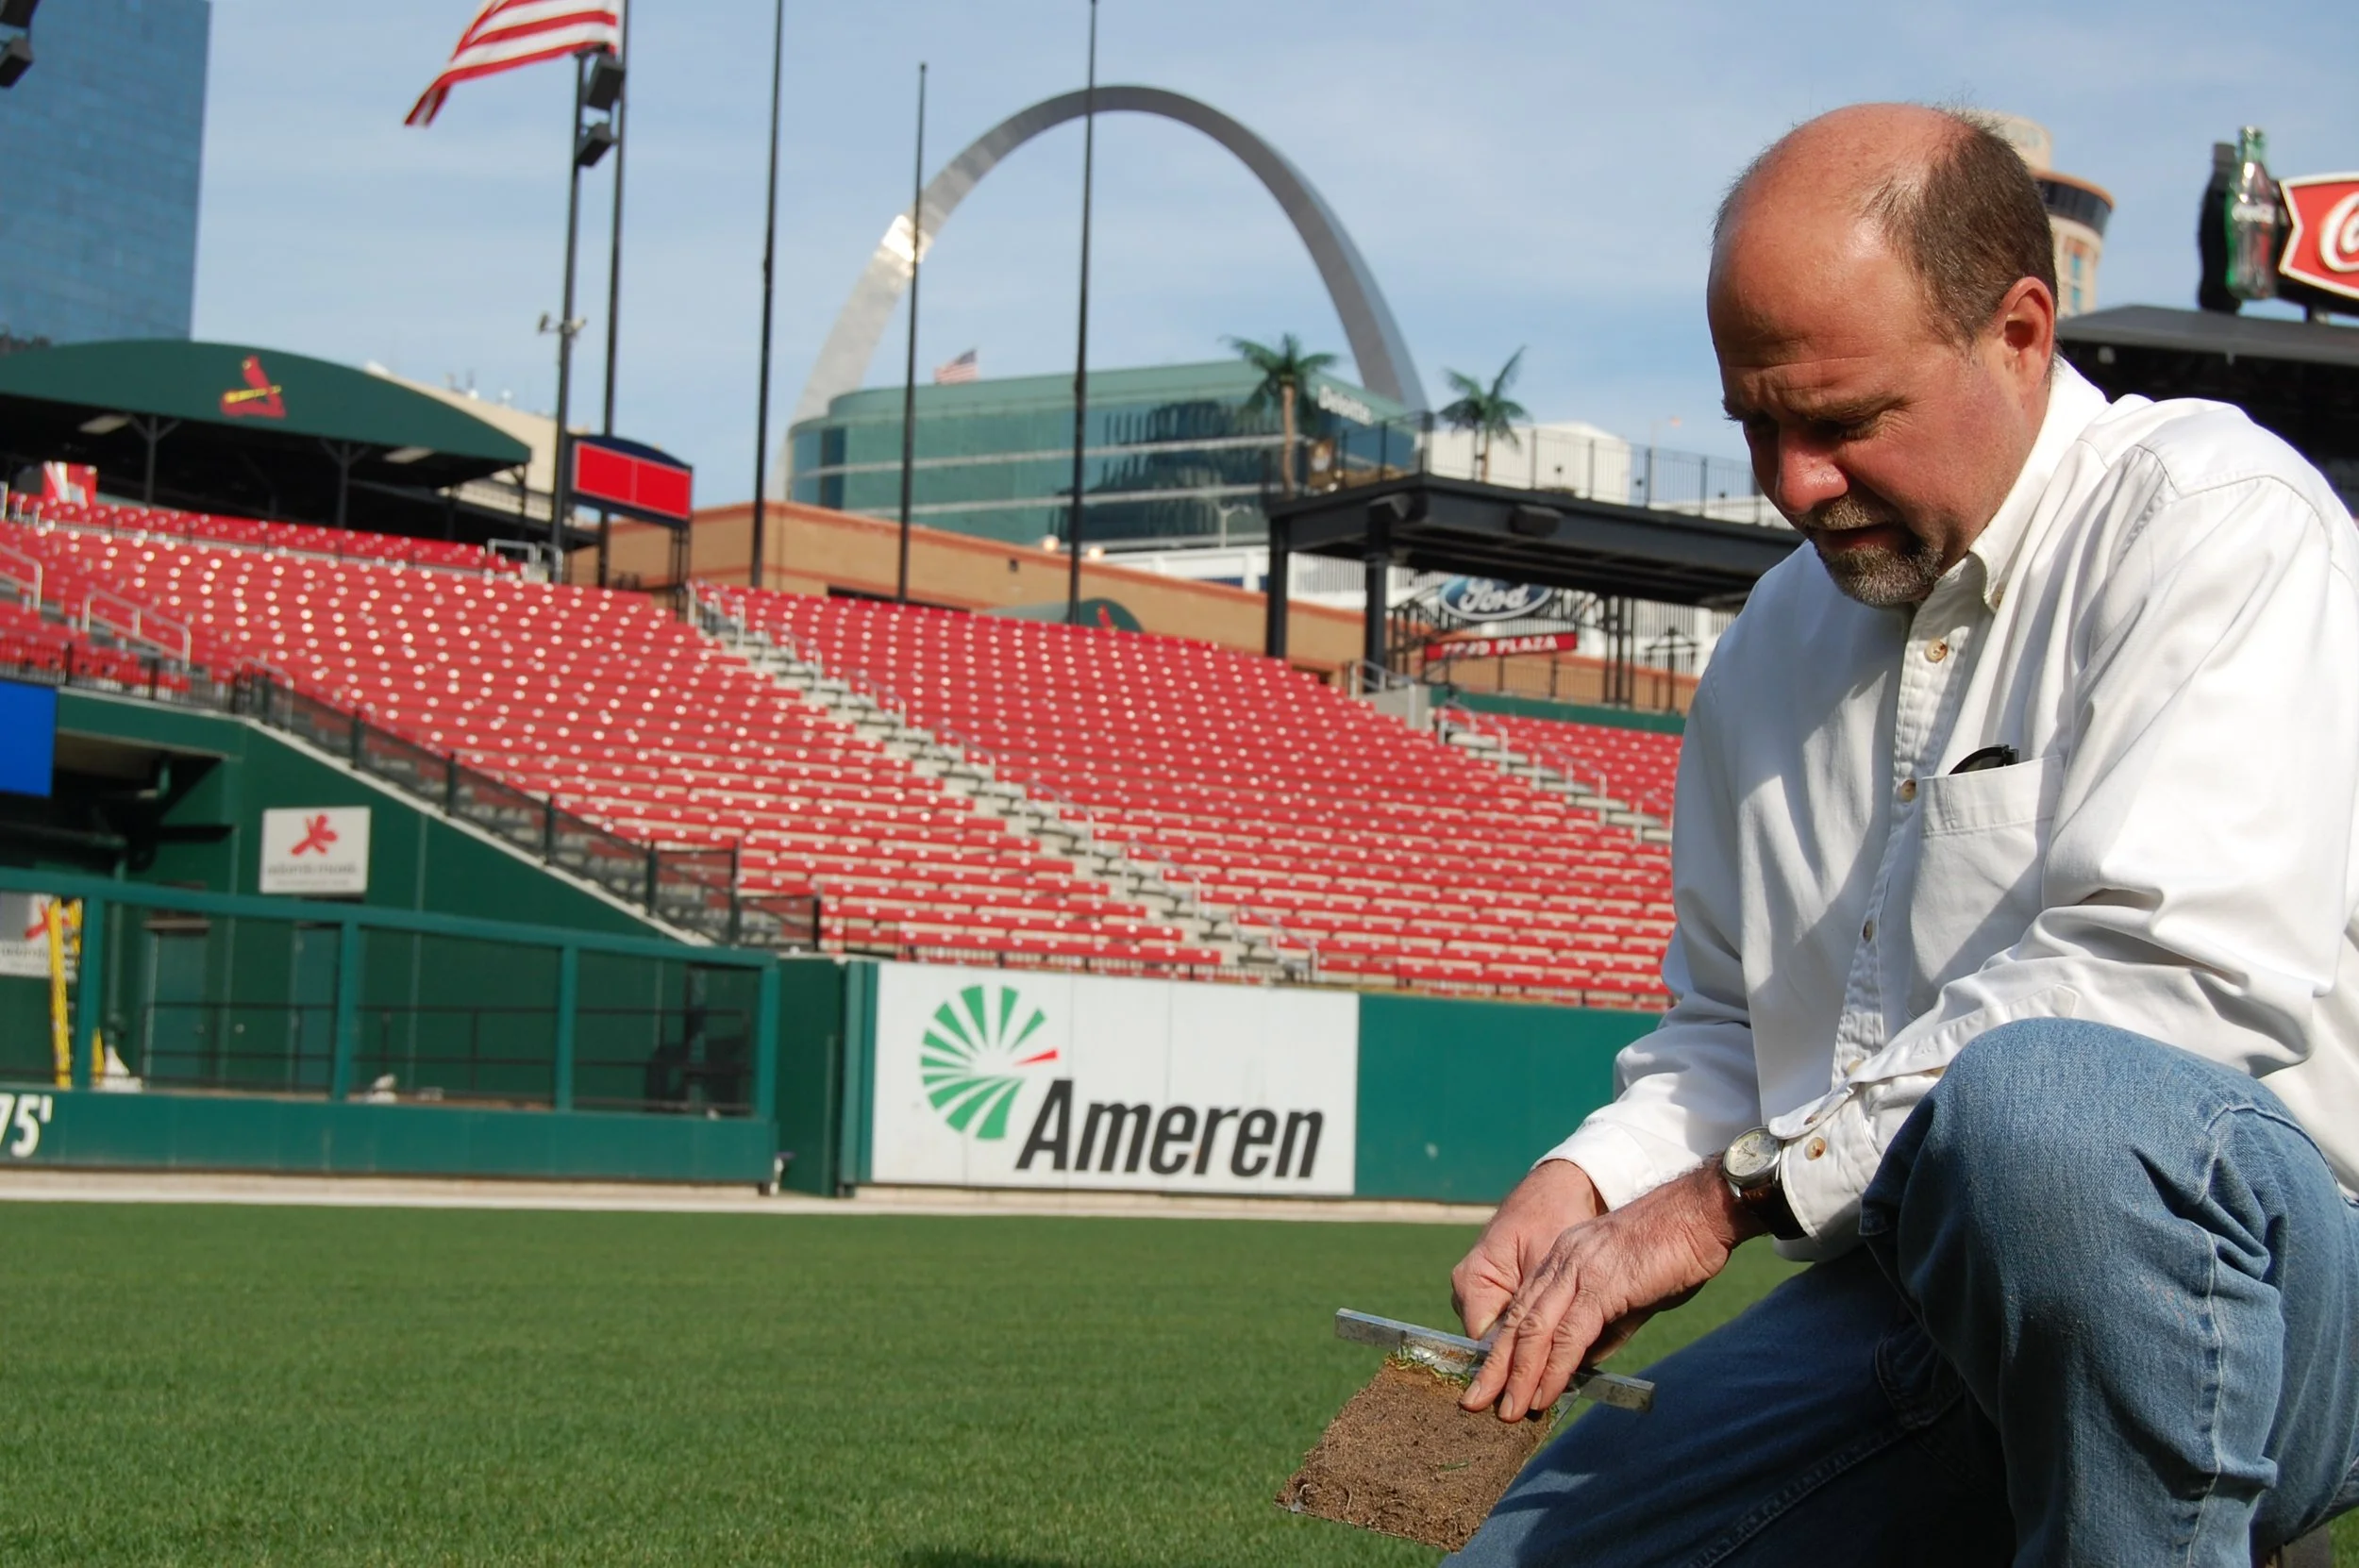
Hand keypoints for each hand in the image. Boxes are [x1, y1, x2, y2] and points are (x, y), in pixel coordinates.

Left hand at [1460, 1160, 1756, 1420]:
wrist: (1702, 1213)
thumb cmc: (1675, 1250)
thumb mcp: (1629, 1291)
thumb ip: (1604, 1325)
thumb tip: (1583, 1362)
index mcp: (1565, 1258)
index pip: (1522, 1307)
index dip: (1503, 1346)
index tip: (1491, 1378)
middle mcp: (1562, 1261)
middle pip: (1517, 1320)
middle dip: (1495, 1366)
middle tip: (1475, 1401)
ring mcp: (1579, 1272)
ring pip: (1535, 1330)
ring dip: (1519, 1376)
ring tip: (1508, 1411)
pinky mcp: (1602, 1286)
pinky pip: (1568, 1335)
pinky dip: (1552, 1369)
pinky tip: (1543, 1395)